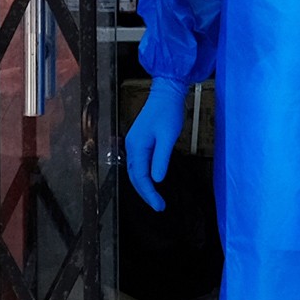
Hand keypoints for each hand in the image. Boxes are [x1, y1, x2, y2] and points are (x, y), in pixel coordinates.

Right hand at [123, 80, 187, 208]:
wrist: (166, 93)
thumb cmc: (168, 112)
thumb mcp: (168, 137)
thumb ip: (161, 159)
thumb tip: (157, 180)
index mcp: (137, 147)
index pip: (140, 177)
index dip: (149, 193)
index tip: (159, 206)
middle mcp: (131, 146)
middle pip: (134, 176)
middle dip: (145, 193)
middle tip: (159, 206)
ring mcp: (134, 143)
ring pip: (136, 171)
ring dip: (144, 185)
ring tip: (155, 198)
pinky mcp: (140, 140)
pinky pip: (139, 163)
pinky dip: (144, 175)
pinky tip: (152, 181)